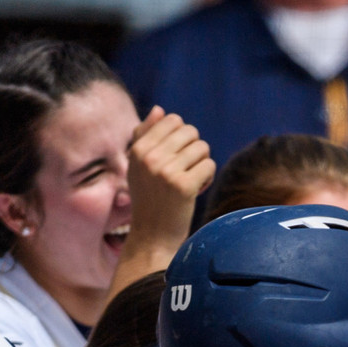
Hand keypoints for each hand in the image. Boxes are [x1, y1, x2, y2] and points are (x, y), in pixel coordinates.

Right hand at [124, 108, 215, 256]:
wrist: (152, 236)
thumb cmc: (149, 199)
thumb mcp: (139, 166)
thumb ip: (146, 136)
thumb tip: (160, 110)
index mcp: (138, 148)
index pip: (173, 120)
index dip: (182, 138)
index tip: (176, 157)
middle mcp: (150, 157)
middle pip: (191, 131)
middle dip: (194, 149)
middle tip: (186, 170)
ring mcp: (166, 172)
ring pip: (202, 148)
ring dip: (202, 164)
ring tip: (190, 181)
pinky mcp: (184, 186)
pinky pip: (209, 166)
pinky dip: (207, 178)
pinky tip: (196, 191)